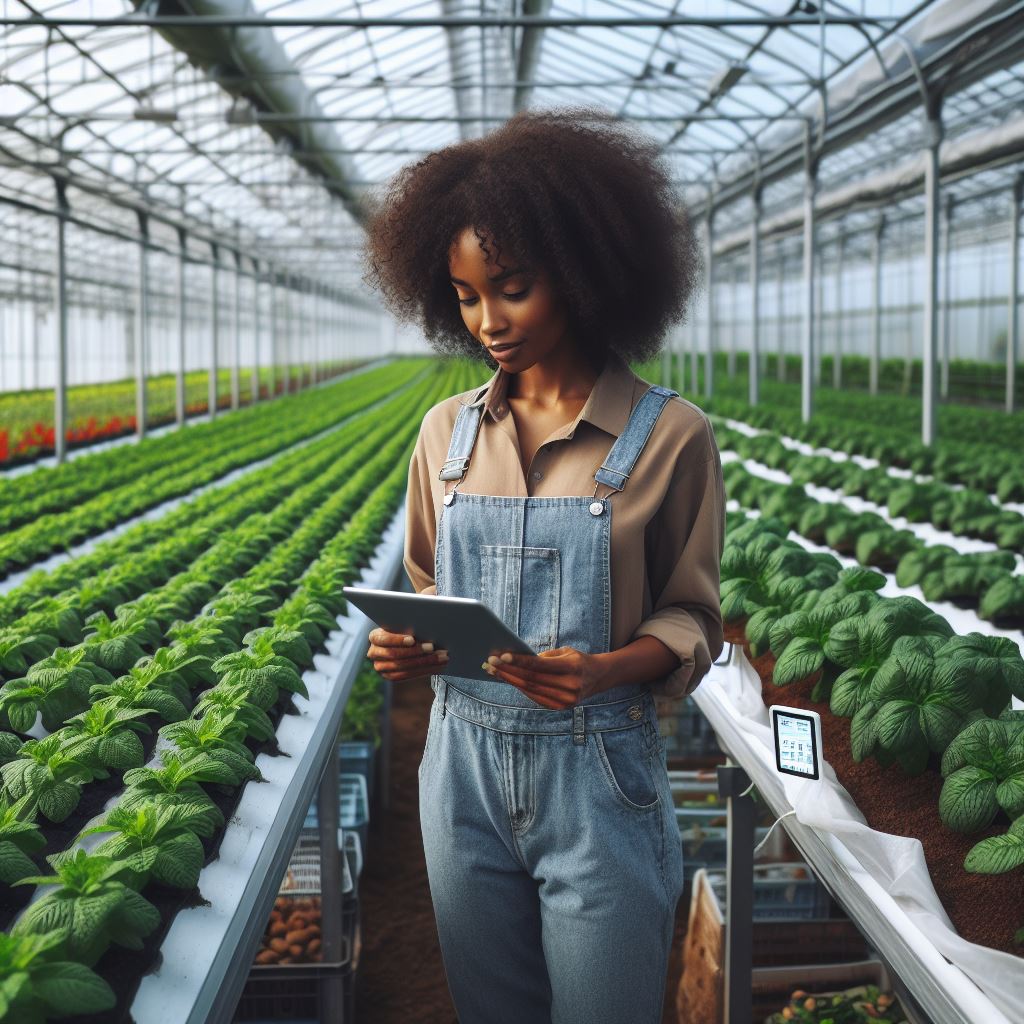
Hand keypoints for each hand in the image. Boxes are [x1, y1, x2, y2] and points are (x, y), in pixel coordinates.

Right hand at [367, 627, 448, 681]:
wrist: (403, 644)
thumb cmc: (406, 628)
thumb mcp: (405, 623)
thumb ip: (410, 621)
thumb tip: (427, 620)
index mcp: (375, 637)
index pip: (383, 639)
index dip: (398, 640)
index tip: (412, 639)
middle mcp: (374, 653)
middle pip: (395, 655)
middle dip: (416, 651)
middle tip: (433, 647)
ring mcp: (381, 667)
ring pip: (403, 667)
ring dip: (425, 662)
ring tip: (442, 656)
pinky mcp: (391, 676)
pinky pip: (408, 675)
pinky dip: (425, 670)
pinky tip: (439, 666)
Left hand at [481, 648, 612, 709]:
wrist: (598, 677)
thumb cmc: (577, 659)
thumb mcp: (565, 651)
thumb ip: (543, 656)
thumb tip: (516, 660)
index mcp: (572, 667)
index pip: (539, 665)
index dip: (519, 661)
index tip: (500, 656)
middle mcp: (570, 686)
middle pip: (531, 679)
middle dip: (508, 671)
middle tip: (490, 663)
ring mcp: (566, 700)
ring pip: (530, 690)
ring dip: (510, 680)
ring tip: (493, 671)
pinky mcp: (561, 707)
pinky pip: (535, 697)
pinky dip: (520, 689)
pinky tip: (508, 680)